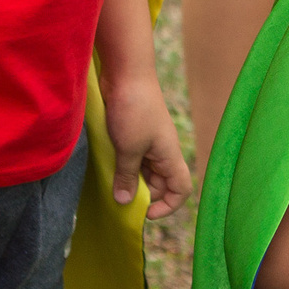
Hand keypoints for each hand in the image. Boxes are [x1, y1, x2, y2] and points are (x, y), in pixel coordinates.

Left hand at [105, 73, 192, 218]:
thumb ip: (127, 177)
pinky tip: (107, 167)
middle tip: (120, 198)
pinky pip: (132, 158)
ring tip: (111, 183)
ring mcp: (148, 142)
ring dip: (130, 180)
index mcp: (169, 156)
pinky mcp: (134, 133)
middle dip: (143, 195)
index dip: (168, 206)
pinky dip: (122, 166)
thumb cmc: (134, 110)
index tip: (145, 213)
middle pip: (160, 183)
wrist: (126, 74)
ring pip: (144, 171)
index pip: (181, 189)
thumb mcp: (128, 149)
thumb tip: (124, 202)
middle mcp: (162, 151)